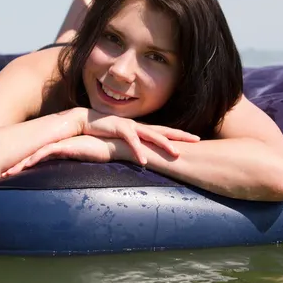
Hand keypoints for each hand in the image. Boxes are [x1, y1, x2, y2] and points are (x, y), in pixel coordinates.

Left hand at [1, 135, 120, 176]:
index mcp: (61, 149)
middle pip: (31, 154)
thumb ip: (74, 173)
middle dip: (15, 164)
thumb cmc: (105, 156)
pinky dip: (34, 159)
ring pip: (34, 153)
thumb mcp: (85, 166)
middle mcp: (58, 145)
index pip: (37, 156)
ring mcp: (62, 143)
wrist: (119, 146)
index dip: (23, 164)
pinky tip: (24, 167)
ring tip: (7, 174)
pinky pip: (46, 152)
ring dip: (20, 164)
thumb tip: (67, 194)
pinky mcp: (67, 145)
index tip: (10, 175)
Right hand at [81, 109, 199, 164]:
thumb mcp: (123, 139)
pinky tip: (144, 161)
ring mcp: (130, 126)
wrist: (85, 120)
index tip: (195, 139)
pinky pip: (131, 141)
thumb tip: (144, 154)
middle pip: (164, 130)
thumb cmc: (104, 131)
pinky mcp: (119, 129)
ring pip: (151, 135)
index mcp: (141, 129)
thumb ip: (134, 144)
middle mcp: (139, 126)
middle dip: (181, 135)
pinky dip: (138, 151)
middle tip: (197, 140)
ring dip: (164, 144)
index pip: (164, 131)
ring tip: (177, 153)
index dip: (180, 134)